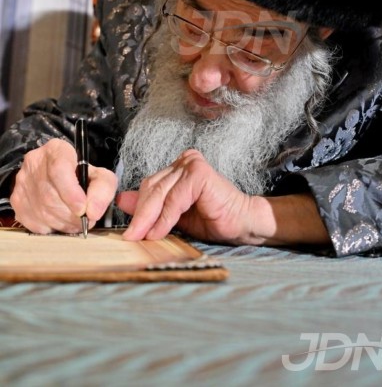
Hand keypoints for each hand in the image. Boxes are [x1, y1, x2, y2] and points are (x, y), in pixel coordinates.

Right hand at [10, 139, 117, 233]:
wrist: (57, 175)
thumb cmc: (81, 175)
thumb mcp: (98, 175)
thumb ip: (103, 188)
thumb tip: (93, 212)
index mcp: (56, 150)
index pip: (59, 170)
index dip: (71, 193)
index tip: (83, 210)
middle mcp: (34, 163)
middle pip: (51, 196)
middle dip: (73, 215)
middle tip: (86, 221)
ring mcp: (22, 182)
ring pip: (43, 212)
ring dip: (64, 224)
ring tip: (76, 222)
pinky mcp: (17, 201)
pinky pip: (34, 223)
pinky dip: (52, 228)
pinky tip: (60, 221)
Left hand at [117, 149, 254, 242]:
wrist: (242, 223)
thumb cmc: (213, 219)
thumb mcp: (175, 216)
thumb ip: (152, 207)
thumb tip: (122, 201)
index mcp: (178, 168)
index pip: (149, 186)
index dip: (138, 209)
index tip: (128, 231)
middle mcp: (184, 161)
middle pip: (152, 188)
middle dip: (140, 215)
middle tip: (130, 237)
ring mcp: (191, 163)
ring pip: (161, 194)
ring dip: (149, 219)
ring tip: (142, 238)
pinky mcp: (199, 172)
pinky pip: (174, 198)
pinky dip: (165, 218)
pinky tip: (159, 232)